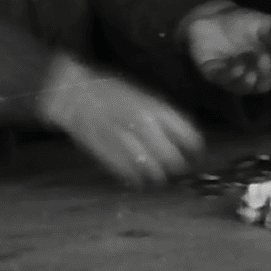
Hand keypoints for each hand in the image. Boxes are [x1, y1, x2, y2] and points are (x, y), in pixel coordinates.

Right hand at [36, 55, 203, 188]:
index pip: (189, 137)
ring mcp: (126, 143)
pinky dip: (139, 180)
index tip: (196, 155)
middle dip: (179, 167)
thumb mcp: (146, 96)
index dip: (196, 150)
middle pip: (174, 160)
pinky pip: (132, 177)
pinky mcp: (108, 157)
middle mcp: (145, 127)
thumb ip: (166, 116)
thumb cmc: (111, 90)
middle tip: (178, 168)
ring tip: (159, 174)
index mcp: (157, 109)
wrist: (74, 94)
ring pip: (154, 173)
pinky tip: (139, 177)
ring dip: (160, 176)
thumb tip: (186, 138)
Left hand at [182, 3, 270, 94]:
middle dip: (266, 76)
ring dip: (249, 79)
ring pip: (244, 88)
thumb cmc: (242, 20)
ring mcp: (232, 75)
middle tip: (264, 60)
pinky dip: (231, 76)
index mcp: (266, 62)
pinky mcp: (213, 73)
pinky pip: (223, 81)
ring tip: (248, 66)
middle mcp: (250, 72)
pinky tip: (236, 64)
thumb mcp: (264, 23)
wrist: (212, 15)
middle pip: (263, 85)